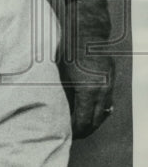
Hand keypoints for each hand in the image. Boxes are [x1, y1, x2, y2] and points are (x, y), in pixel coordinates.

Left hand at [59, 0, 114, 137]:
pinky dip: (99, 110)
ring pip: (104, 113)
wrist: (86, 30)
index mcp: (88, 89)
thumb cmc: (67, 49)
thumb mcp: (59, 71)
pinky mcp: (111, 80)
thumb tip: (56, 108)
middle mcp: (102, 90)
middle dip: (84, 130)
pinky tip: (90, 113)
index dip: (74, 130)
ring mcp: (109, 85)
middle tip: (72, 136)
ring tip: (81, 127)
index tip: (65, 133)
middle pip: (96, 121)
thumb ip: (61, 91)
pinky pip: (108, 102)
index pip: (83, 120)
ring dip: (93, 122)